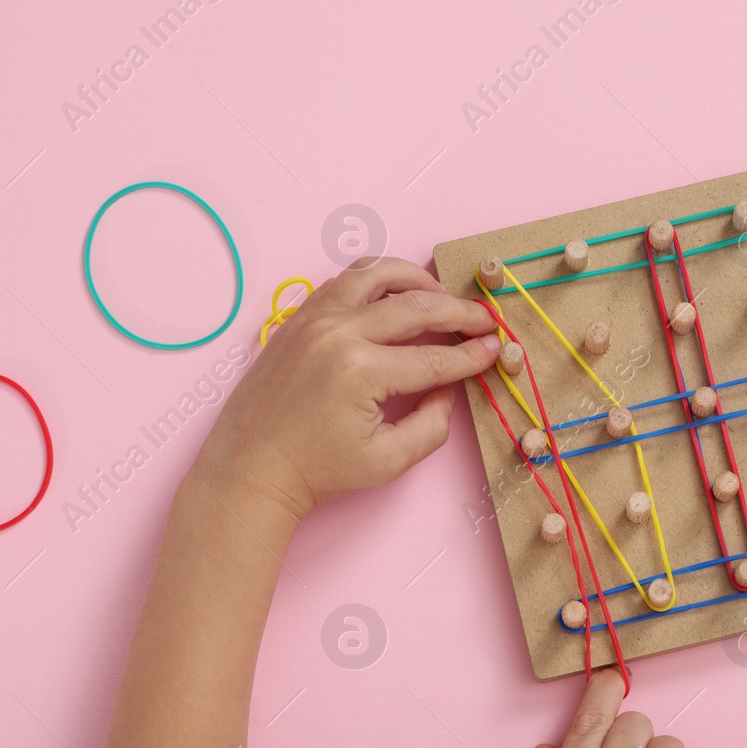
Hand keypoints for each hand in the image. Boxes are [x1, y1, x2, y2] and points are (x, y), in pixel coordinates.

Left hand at [194, 257, 499, 527]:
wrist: (250, 469)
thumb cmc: (317, 472)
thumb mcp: (389, 461)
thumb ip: (433, 424)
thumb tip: (449, 387)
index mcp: (361, 372)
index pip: (434, 358)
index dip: (472, 355)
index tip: (496, 349)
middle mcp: (337, 334)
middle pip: (415, 306)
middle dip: (458, 312)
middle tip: (484, 319)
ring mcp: (312, 320)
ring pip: (375, 275)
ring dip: (416, 279)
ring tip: (440, 293)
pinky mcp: (296, 320)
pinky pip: (342, 282)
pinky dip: (373, 280)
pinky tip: (393, 294)